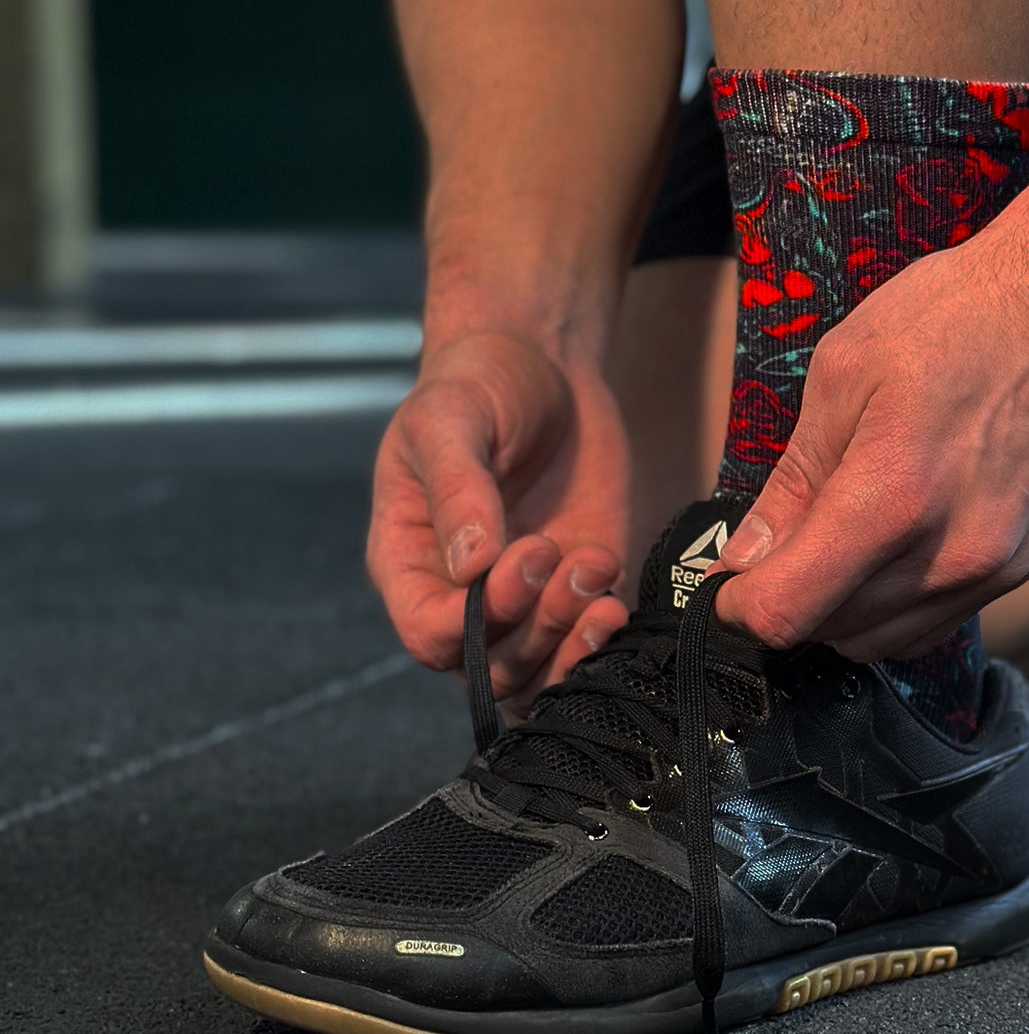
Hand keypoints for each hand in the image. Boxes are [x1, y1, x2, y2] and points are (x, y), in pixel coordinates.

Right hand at [368, 328, 631, 708]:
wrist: (542, 362)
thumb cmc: (477, 385)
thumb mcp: (450, 420)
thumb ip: (458, 490)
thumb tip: (470, 565)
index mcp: (410, 561)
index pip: (429, 634)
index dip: (473, 623)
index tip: (515, 560)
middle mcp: (463, 594)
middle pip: (489, 666)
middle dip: (529, 625)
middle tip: (553, 551)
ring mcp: (525, 596)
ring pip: (539, 671)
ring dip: (570, 638)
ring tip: (592, 566)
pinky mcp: (578, 586)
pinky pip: (586, 644)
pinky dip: (602, 633)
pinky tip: (612, 586)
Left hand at [710, 216, 1028, 660]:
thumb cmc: (966, 311)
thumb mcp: (848, 369)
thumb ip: (795, 478)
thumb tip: (747, 555)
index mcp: (895, 496)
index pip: (790, 611)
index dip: (738, 607)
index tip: (725, 582)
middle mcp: (953, 551)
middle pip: (835, 634)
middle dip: (790, 602)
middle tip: (776, 546)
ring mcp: (998, 566)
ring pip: (887, 640)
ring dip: (843, 610)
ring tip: (835, 537)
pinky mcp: (1026, 564)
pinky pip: (937, 619)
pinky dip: (896, 602)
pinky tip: (891, 542)